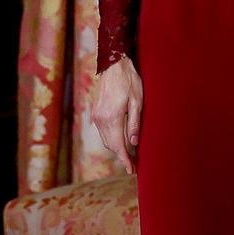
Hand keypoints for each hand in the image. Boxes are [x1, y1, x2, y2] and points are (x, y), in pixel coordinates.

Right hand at [91, 55, 143, 174]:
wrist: (113, 64)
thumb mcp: (138, 101)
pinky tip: (120, 140)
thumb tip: (133, 143)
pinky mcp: (96, 112)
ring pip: (105, 139)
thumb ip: (134, 123)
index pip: (118, 145)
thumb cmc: (129, 80)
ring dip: (116, 148)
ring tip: (129, 155)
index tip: (132, 170)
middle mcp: (101, 119)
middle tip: (133, 165)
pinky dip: (111, 138)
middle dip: (121, 156)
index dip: (125, 159)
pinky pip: (103, 131)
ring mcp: (96, 115)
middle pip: (110, 145)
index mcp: (112, 117)